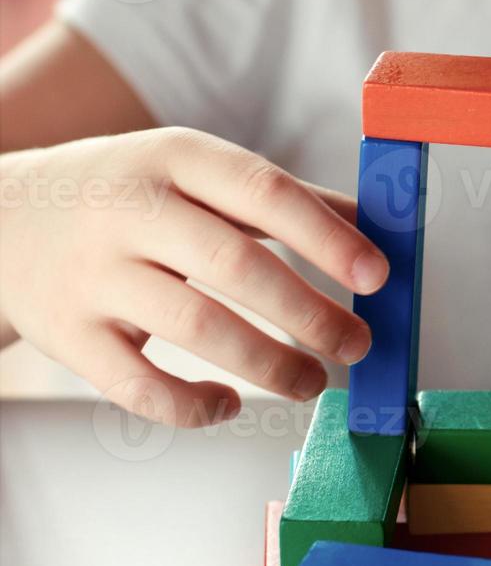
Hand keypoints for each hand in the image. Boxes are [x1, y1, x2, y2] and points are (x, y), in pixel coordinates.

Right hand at [0, 128, 388, 425]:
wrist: (2, 217)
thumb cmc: (129, 194)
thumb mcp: (197, 172)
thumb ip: (284, 200)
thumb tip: (379, 229)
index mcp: (176, 158)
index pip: (264, 192)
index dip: (327, 237)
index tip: (378, 276)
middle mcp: (130, 210)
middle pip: (235, 266)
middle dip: (310, 314)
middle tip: (357, 344)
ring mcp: (93, 274)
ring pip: (194, 329)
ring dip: (269, 365)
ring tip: (313, 381)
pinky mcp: (67, 334)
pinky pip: (138, 386)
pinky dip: (192, 406)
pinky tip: (229, 404)